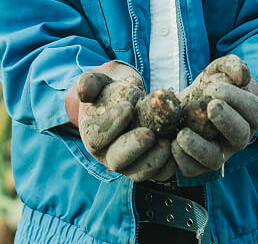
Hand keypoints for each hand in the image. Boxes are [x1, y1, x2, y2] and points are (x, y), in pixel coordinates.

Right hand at [67, 63, 174, 181]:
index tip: (128, 107)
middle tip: (149, 134)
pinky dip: (168, 166)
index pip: (97, 138)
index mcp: (93, 137)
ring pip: (138, 173)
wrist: (128, 101)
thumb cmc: (111, 93)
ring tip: (165, 144)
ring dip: (153, 161)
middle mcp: (109, 156)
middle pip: (117, 161)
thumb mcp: (98, 83)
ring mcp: (129, 165)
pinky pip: (158, 175)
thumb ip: (89, 83)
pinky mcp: (148, 168)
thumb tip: (83, 93)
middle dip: (134, 147)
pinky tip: (175, 150)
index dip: (112, 124)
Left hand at [171, 55, 257, 177]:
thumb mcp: (220, 69)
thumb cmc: (210, 85)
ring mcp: (220, 153)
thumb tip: (241, 76)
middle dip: (226, 120)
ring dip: (199, 147)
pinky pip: (193, 169)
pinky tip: (172, 142)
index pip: (252, 110)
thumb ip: (232, 66)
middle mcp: (238, 137)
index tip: (214, 87)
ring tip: (183, 133)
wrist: (187, 101)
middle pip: (240, 136)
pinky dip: (181, 158)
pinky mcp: (199, 164)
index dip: (236, 99)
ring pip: (216, 160)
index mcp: (249, 114)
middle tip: (210, 106)